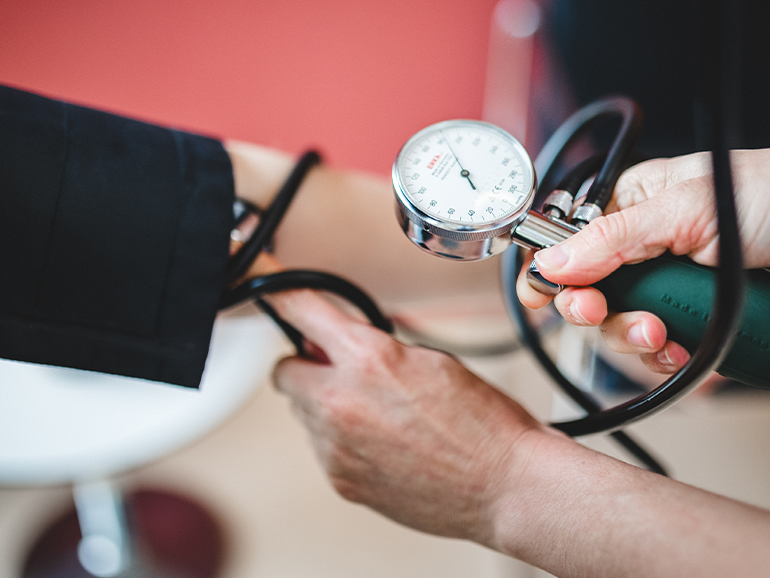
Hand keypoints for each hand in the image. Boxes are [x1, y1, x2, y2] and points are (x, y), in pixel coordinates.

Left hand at [268, 288, 566, 543]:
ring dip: (327, 406)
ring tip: (381, 416)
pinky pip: (322, 447)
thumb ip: (375, 346)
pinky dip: (342, 441)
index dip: (278, 291)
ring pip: (303, 412)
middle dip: (309, 366)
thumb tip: (341, 341)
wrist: (504, 486)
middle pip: (285, 371)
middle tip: (344, 371)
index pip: (300, 310)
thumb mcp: (431, 359)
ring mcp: (335, 447)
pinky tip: (384, 444)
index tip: (265, 283)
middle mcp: (341, 402)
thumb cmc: (482, 423)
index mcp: (368, 359)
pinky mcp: (339, 479)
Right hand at [518, 148, 769, 373]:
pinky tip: (688, 352)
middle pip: (591, 296)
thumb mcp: (692, 208)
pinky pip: (671, 356)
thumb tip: (554, 262)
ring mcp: (680, 291)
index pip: (571, 242)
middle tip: (602, 314)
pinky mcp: (709, 325)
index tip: (544, 298)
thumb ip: (617, 239)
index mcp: (637, 206)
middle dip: (595, 313)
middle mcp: (652, 250)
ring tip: (666, 333)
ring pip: (628, 332)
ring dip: (637, 341)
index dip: (551, 273)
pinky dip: (674, 361)